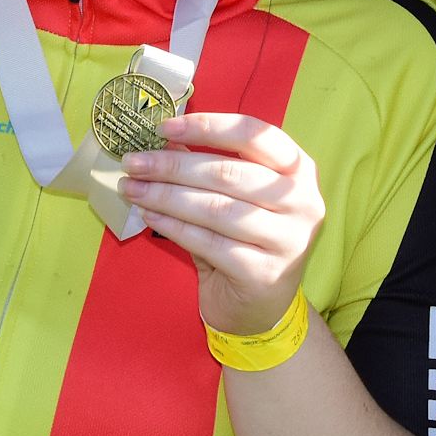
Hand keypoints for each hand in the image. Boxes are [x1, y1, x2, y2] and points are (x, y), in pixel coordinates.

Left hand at [119, 113, 323, 338]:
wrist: (261, 308)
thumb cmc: (246, 240)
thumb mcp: (235, 197)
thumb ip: (208, 168)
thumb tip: (166, 140)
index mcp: (298, 169)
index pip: (254, 134)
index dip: (208, 127)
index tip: (164, 128)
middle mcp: (302, 201)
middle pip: (228, 173)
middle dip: (173, 166)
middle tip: (134, 163)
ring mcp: (287, 239)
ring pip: (215, 209)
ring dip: (166, 196)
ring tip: (133, 189)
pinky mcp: (263, 272)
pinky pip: (208, 243)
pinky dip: (173, 227)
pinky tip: (149, 217)